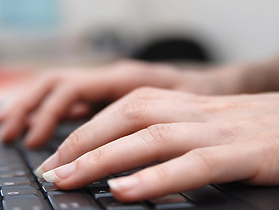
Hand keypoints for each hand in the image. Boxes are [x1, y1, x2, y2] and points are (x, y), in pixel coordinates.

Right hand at [0, 60, 187, 147]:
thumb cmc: (201, 99)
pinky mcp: (108, 93)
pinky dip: (47, 107)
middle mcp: (111, 76)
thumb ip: (145, 128)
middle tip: (4, 131)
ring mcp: (108, 83)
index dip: (48, 114)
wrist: (215, 85)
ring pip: (58, 86)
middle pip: (55, 82)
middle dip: (26, 106)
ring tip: (5, 123)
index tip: (34, 144)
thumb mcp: (180, 113)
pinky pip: (70, 95)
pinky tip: (37, 121)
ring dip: (29, 103)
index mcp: (124, 77)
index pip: (72, 89)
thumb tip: (109, 159)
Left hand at [36, 87, 278, 201]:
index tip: (55, 159)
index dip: (83, 133)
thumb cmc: (244, 128)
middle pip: (125, 118)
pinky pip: (193, 164)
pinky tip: (125, 192)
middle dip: (81, 144)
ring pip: (150, 137)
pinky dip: (156, 178)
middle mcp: (190, 110)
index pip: (119, 111)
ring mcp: (214, 130)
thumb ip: (161, 133)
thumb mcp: (197, 123)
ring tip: (68, 180)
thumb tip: (120, 159)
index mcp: (177, 101)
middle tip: (49, 171)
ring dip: (104, 159)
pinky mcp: (240, 153)